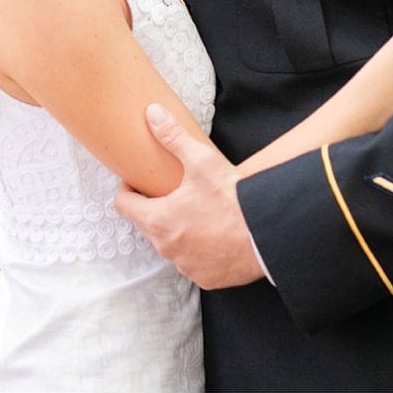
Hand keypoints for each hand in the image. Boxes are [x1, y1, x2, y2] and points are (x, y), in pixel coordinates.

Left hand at [113, 104, 264, 289]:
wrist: (269, 233)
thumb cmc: (233, 199)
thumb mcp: (201, 161)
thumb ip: (172, 137)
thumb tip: (152, 114)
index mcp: (158, 220)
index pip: (124, 205)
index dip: (129, 190)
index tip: (140, 181)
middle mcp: (166, 248)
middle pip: (147, 224)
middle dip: (156, 209)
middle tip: (175, 193)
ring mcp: (186, 266)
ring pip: (171, 245)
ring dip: (178, 231)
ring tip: (198, 213)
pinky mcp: (206, 278)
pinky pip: (193, 263)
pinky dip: (198, 251)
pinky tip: (214, 235)